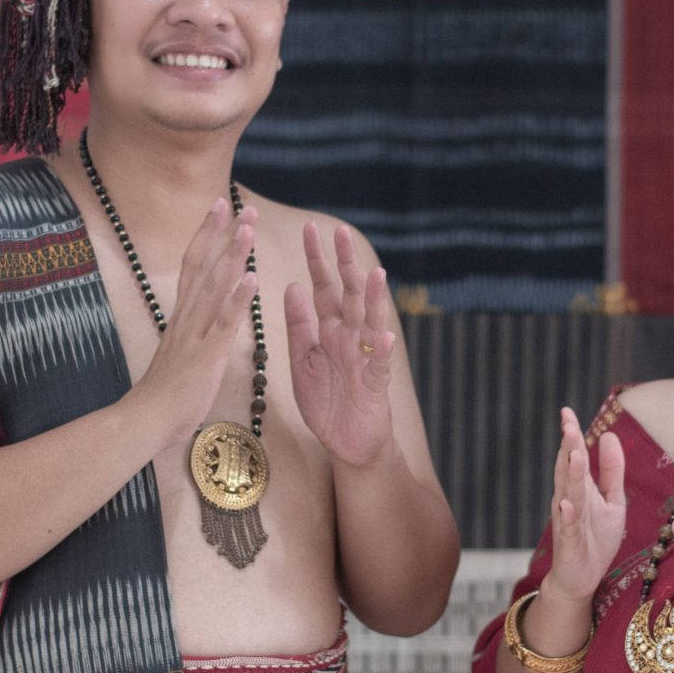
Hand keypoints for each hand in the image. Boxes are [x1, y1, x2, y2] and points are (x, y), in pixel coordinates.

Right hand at [133, 193, 258, 447]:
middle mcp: (186, 318)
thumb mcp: (177, 353)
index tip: (219, 207)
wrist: (146, 421)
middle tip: (240, 203)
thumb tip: (194, 317)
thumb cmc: (164, 395)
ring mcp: (195, 335)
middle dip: (221, 233)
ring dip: (232, 255)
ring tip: (249, 228)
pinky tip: (252, 279)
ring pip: (214, 287)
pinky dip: (237, 299)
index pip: (193, 265)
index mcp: (181, 316)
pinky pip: (223, 323)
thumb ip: (188, 332)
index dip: (206, 234)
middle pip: (202, 265)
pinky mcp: (205, 356)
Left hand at [285, 221, 396, 467]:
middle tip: (342, 231)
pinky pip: (378, 365)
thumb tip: (291, 285)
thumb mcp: (302, 361)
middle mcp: (349, 338)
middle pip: (348, 295)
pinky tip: (382, 335)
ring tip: (373, 275)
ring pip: (369, 323)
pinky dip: (380, 350)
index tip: (311, 228)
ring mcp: (364, 359)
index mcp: (328, 330)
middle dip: (345, 265)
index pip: (323, 287)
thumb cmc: (326, 402)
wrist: (346, 443)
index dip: (317, 260)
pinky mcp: (374, 385)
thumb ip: (299, 326)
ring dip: (372, 300)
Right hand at [545, 406, 626, 603]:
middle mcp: (570, 500)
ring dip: (571, 474)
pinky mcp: (569, 543)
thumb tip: (609, 434)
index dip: (571, 434)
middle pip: (569, 470)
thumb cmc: (596, 538)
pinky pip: (567, 527)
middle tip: (567, 423)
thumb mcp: (612, 500)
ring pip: (569, 494)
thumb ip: (612, 471)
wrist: (581, 578)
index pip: (574, 456)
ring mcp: (568, 521)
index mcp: (581, 488)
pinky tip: (566, 503)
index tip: (567, 411)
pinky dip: (566, 515)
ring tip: (574, 453)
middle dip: (569, 447)